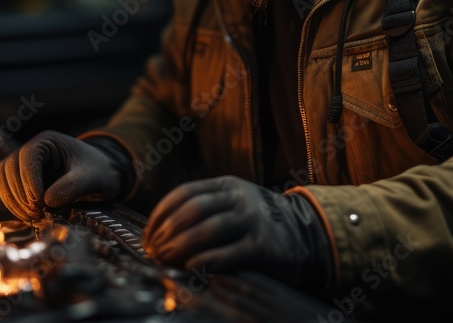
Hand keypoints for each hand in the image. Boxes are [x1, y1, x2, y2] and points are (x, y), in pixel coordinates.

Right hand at [0, 130, 122, 220]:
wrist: (102, 175)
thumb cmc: (98, 171)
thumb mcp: (92, 178)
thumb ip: (72, 186)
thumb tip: (47, 201)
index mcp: (48, 142)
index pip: (28, 156)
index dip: (29, 181)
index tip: (40, 203)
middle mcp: (32, 150)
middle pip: (10, 168)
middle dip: (21, 194)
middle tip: (37, 214)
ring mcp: (24, 165)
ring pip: (3, 179)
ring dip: (13, 201)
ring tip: (32, 217)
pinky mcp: (21, 180)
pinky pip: (7, 190)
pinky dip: (13, 204)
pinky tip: (28, 216)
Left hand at [142, 175, 329, 287]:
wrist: (304, 234)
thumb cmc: (257, 222)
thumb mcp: (232, 203)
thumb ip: (203, 210)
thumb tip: (161, 232)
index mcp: (226, 185)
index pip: (184, 193)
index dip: (161, 214)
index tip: (148, 235)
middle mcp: (239, 198)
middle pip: (193, 210)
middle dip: (167, 232)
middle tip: (154, 251)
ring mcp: (252, 220)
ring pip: (208, 229)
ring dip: (181, 246)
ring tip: (166, 260)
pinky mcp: (262, 246)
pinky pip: (228, 253)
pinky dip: (205, 260)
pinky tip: (191, 268)